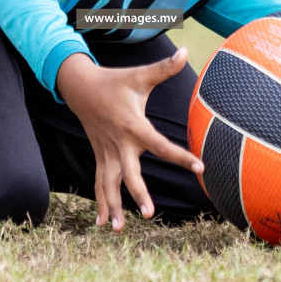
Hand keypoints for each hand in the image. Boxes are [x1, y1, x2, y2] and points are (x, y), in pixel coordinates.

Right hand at [56, 49, 203, 230]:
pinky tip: (102, 225)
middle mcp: (119, 144)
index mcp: (133, 126)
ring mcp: (107, 153)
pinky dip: (100, 203)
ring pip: (109, 185)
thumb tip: (187, 51)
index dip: (180, 156)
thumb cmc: (116, 82)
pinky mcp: (100, 157)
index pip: (160, 144)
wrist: (80, 87)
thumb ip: (165, 68)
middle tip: (149, 214)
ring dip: (112, 206)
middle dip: (137, 194)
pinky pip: (99, 184)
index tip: (200, 167)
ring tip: (118, 230)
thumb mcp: (140, 75)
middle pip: (129, 174)